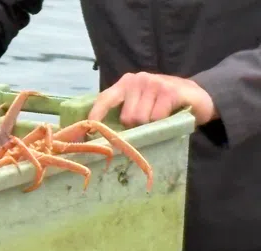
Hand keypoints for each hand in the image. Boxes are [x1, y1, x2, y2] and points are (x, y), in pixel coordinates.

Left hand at [88, 72, 217, 126]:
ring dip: (152, 125)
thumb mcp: (140, 104)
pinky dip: (164, 122)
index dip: (96, 116)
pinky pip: (158, 117)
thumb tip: (101, 134)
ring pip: (142, 119)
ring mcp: (153, 83)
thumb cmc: (163, 103)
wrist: (198, 95)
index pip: (105, 99)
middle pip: (127, 117)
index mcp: (125, 83)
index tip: (89, 132)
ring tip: (160, 118)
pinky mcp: (169, 91)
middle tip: (149, 122)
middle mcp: (137, 80)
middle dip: (137, 127)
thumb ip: (124, 111)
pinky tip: (170, 114)